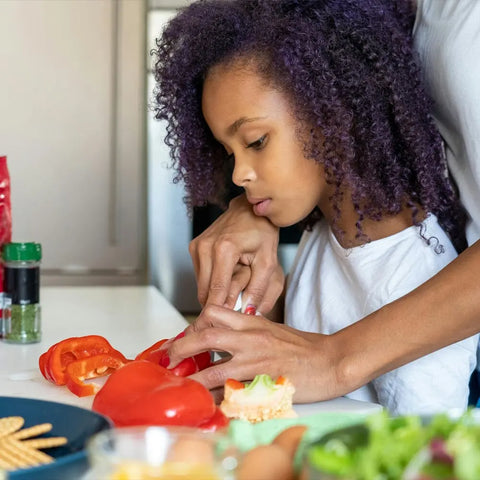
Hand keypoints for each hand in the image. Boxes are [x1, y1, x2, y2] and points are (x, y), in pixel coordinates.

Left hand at [167, 305, 344, 402]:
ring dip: (192, 379)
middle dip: (181, 346)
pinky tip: (209, 404)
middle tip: (170, 356)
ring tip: (180, 385)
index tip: (185, 334)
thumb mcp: (272, 329)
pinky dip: (217, 399)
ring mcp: (255, 362)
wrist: (330, 359)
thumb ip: (248, 330)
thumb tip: (225, 337)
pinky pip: (232, 394)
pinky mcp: (262, 384)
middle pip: (205, 335)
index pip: (214, 312)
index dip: (195, 322)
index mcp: (253, 321)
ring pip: (212, 369)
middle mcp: (250, 338)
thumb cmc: (304, 346)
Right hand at [189, 194, 283, 313]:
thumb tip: (249, 312)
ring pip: (201, 286)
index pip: (216, 290)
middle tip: (234, 311)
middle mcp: (205, 247)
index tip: (224, 325)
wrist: (249, 210)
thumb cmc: (261, 232)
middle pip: (205, 292)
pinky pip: (200, 276)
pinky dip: (211, 282)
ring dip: (214, 294)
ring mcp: (197, 246)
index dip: (219, 311)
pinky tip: (226, 276)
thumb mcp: (268, 261)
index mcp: (224, 249)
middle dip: (218, 304)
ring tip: (233, 287)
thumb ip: (259, 289)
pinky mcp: (194, 247)